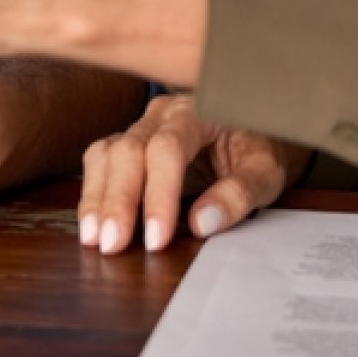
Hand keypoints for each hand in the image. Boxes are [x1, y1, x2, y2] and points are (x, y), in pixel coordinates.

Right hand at [77, 92, 308, 253]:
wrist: (254, 130)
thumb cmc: (259, 150)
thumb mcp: (265, 172)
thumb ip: (240, 193)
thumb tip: (201, 222)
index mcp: (198, 111)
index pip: (168, 148)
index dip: (159, 194)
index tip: (157, 239)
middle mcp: (163, 114)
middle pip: (129, 149)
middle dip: (118, 199)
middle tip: (112, 245)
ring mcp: (142, 127)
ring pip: (107, 153)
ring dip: (97, 197)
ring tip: (93, 238)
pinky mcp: (130, 145)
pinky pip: (101, 162)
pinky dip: (93, 193)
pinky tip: (91, 225)